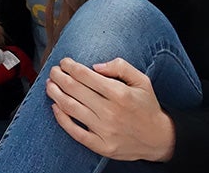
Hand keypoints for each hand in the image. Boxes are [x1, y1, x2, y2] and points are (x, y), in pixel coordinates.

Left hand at [46, 57, 174, 161]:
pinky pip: (75, 132)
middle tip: (53, 71)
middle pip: (74, 89)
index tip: (64, 62)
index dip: (70, 66)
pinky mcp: (101, 146)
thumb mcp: (141, 80)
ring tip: (49, 85)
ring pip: (70, 108)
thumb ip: (120, 67)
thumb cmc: (146, 105)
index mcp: (119, 93)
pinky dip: (61, 119)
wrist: (158, 138)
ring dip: (55, 94)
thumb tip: (95, 66)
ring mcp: (104, 130)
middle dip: (59, 77)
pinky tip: (55, 107)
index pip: (85, 76)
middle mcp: (110, 112)